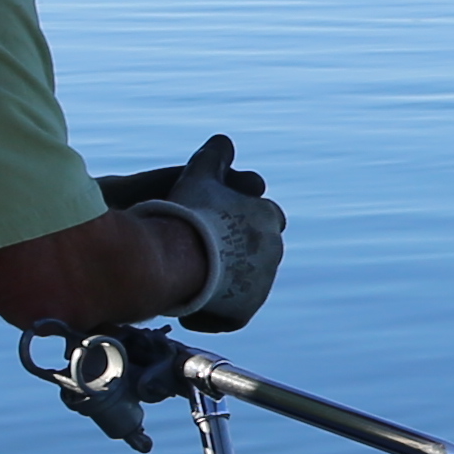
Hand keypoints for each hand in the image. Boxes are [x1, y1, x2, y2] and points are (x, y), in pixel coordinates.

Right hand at [111, 132, 283, 331]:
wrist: (180, 257)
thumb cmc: (191, 212)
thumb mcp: (201, 173)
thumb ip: (215, 155)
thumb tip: (224, 140)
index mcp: (269, 218)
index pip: (264, 216)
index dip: (238, 219)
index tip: (215, 223)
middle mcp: (273, 251)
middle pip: (255, 253)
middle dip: (234, 254)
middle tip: (202, 253)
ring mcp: (261, 284)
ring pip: (244, 284)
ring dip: (224, 282)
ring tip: (191, 280)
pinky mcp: (244, 312)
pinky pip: (231, 313)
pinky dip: (213, 311)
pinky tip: (189, 305)